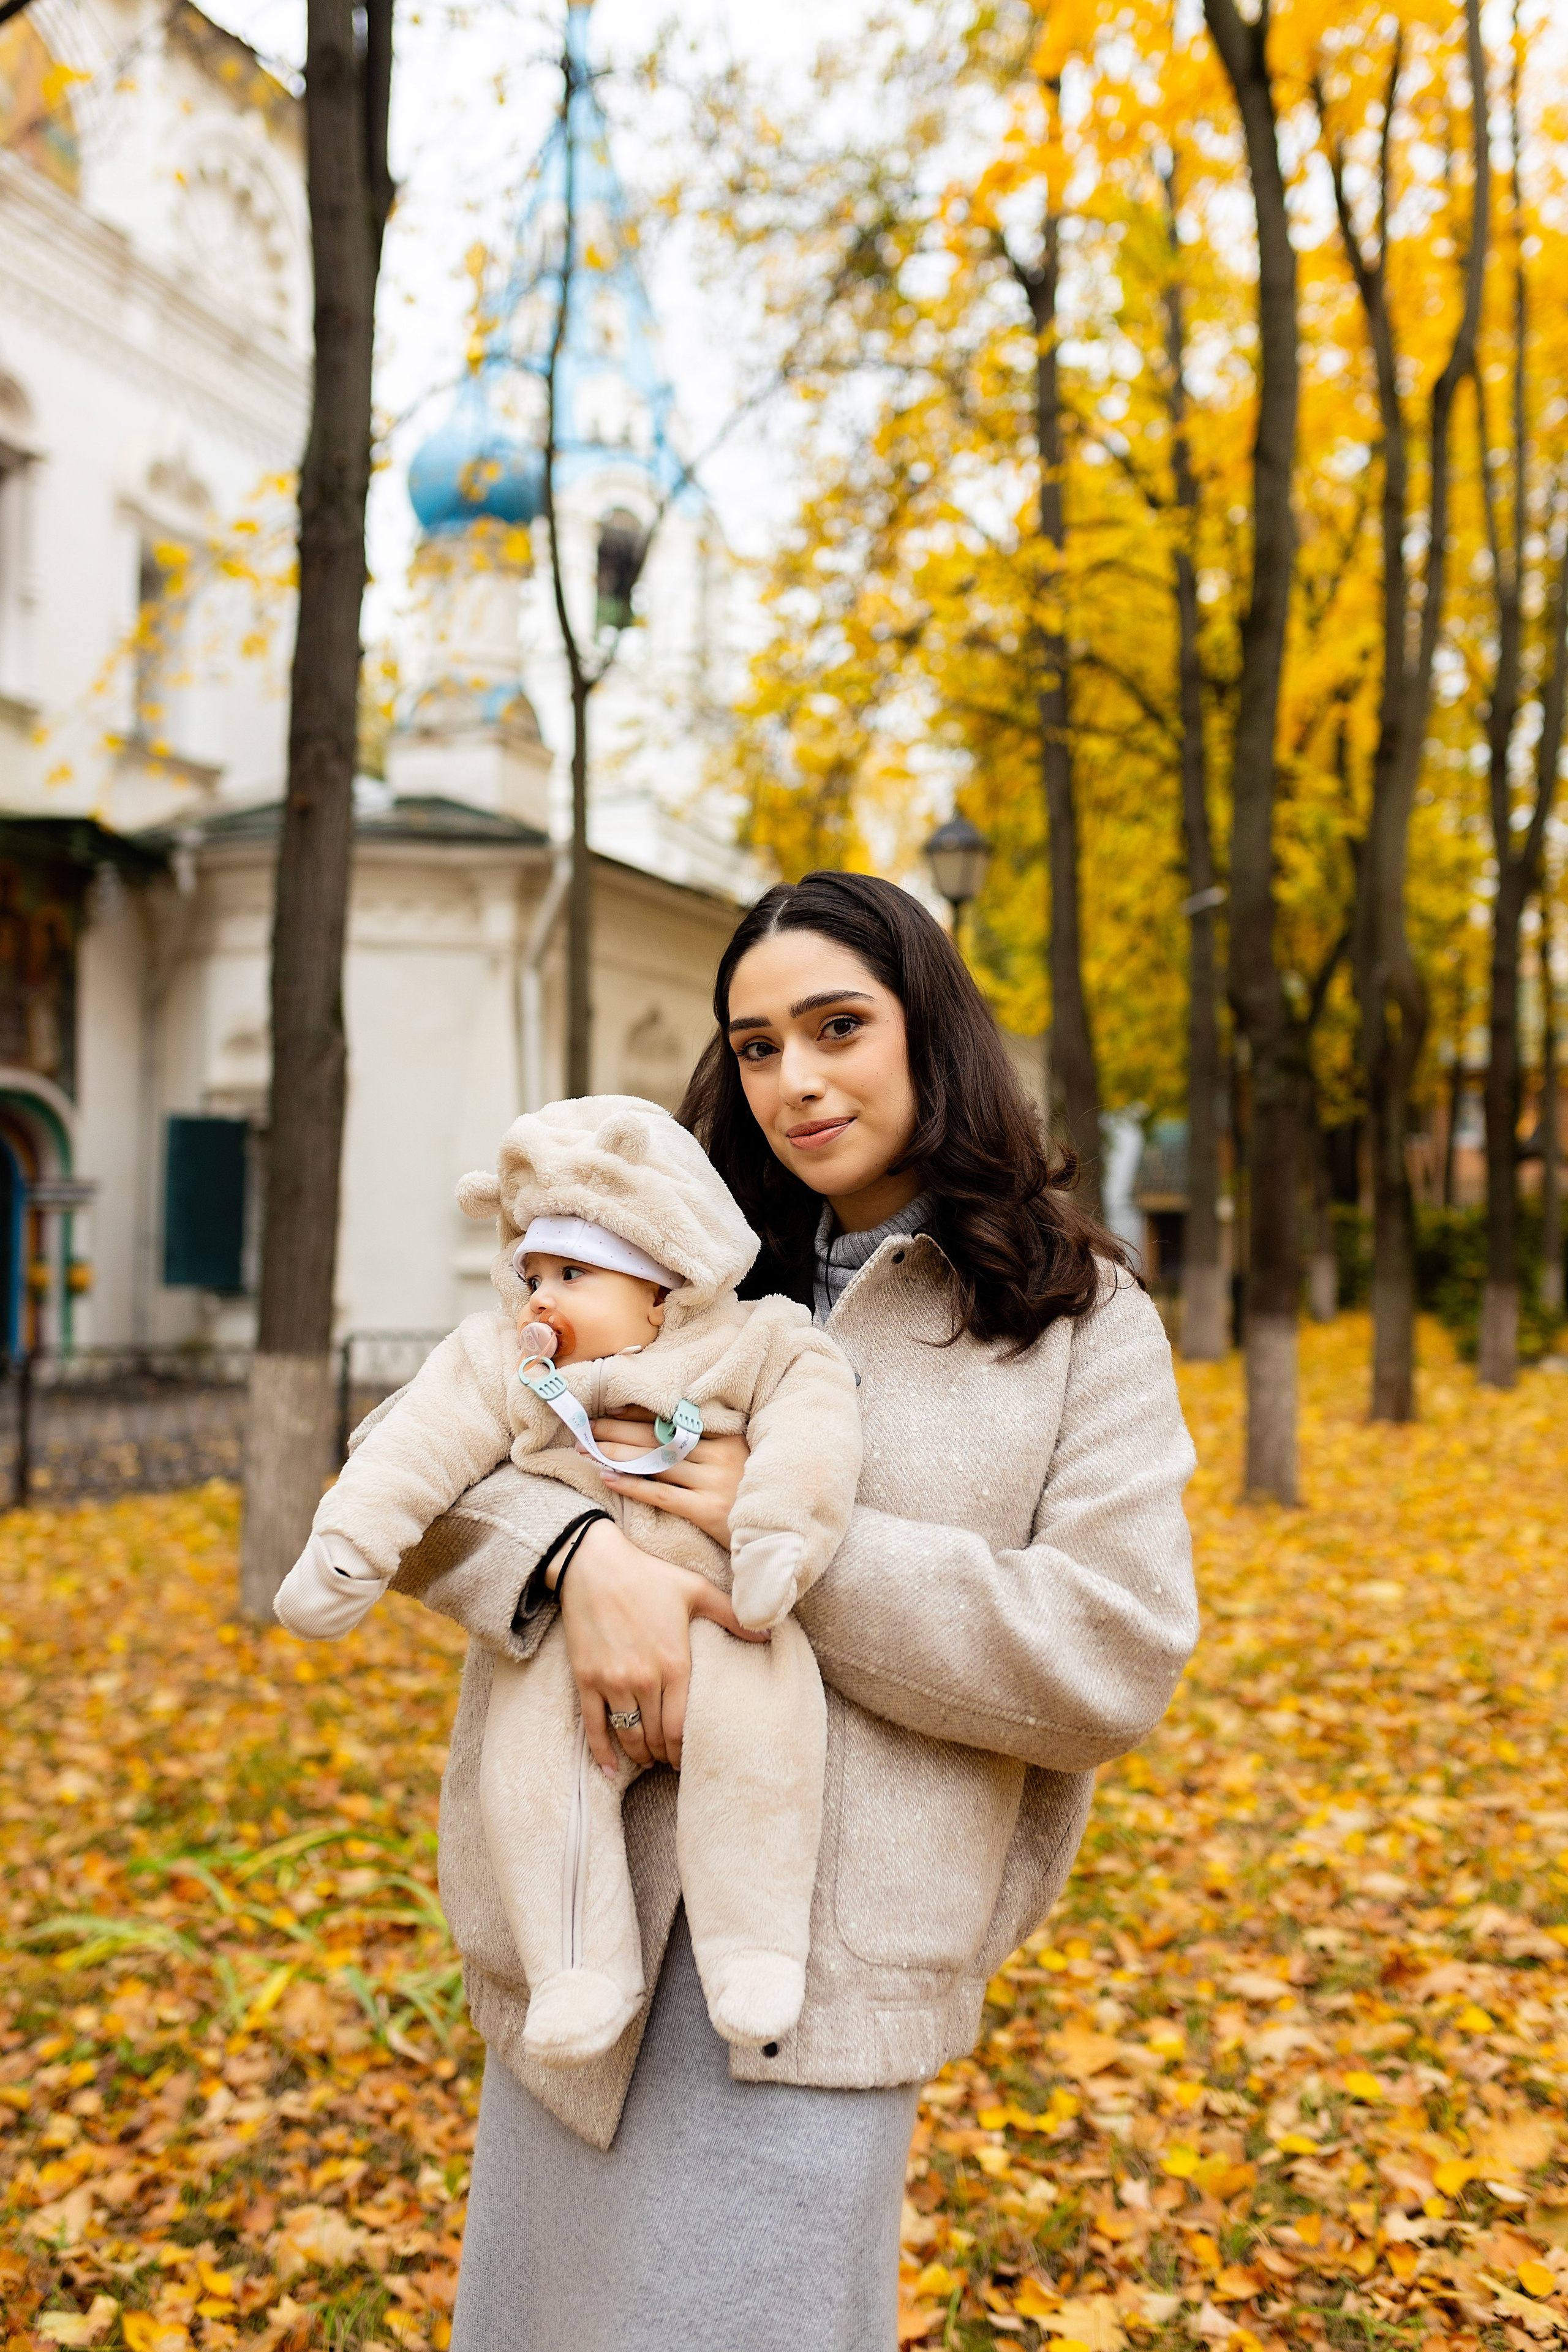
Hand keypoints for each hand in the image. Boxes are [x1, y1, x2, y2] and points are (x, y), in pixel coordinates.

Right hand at [556, 1517, 765, 1774]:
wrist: (593, 1563)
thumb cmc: (648, 1574)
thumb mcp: (695, 1590)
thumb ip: (731, 1615)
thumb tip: (768, 1632)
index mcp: (675, 1663)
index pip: (681, 1726)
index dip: (685, 1750)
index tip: (690, 1758)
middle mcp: (645, 1679)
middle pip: (656, 1737)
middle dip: (665, 1755)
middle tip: (671, 1762)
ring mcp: (613, 1682)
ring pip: (629, 1735)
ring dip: (640, 1755)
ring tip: (648, 1761)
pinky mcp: (586, 1680)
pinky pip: (593, 1726)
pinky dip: (602, 1752)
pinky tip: (610, 1770)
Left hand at [591, 1412, 749, 1548]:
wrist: (778, 1535)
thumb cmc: (751, 1496)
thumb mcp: (737, 1461)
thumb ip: (708, 1445)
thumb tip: (662, 1430)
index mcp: (727, 1437)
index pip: (673, 1419)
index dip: (638, 1414)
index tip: (608, 1410)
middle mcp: (722, 1455)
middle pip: (658, 1438)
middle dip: (617, 1431)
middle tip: (585, 1427)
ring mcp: (715, 1482)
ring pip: (656, 1462)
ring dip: (617, 1454)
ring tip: (587, 1449)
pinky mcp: (709, 1510)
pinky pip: (662, 1494)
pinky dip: (632, 1485)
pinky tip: (607, 1477)